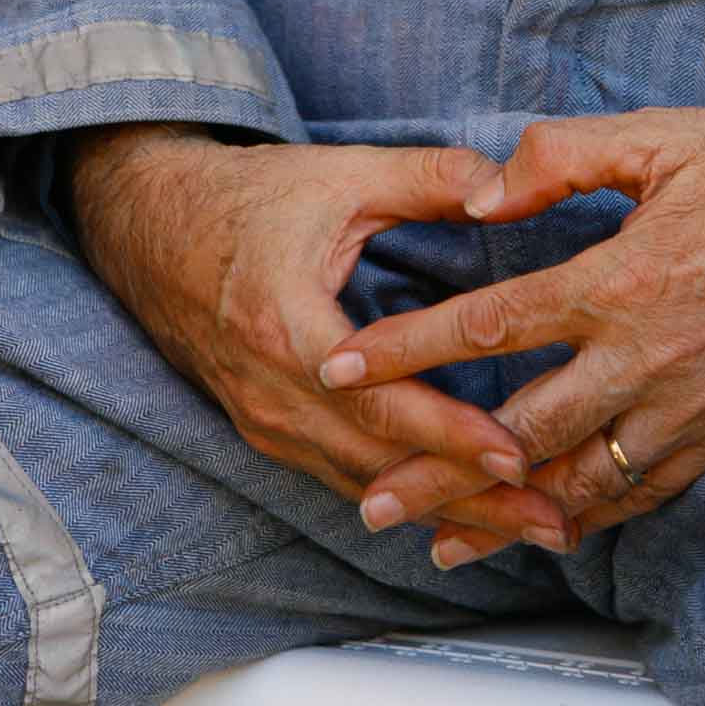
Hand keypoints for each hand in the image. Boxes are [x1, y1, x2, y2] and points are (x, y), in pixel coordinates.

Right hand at [65, 122, 575, 549]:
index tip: (520, 457)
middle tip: (558, 523)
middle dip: (473, 499)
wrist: (147, 228)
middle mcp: (271, 393)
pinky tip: (468, 515)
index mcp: (286, 329)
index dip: (450, 435)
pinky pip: (346, 480)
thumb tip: (509, 187)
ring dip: (451, 512)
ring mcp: (265, 422)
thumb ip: (430, 177)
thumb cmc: (249, 199)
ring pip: (368, 486)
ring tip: (533, 531)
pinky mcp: (269, 432)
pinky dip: (410, 501)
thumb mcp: (340, 174)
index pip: (378, 403)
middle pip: (382, 466)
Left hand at [316, 107, 704, 566]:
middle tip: (366, 500)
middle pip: (518, 433)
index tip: (337, 369)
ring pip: (579, 483)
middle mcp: (650, 357)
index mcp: (623, 277)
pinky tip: (542, 534)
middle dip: (434, 470)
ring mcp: (692, 406)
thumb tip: (478, 198)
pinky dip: (586, 519)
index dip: (405, 351)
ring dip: (501, 517)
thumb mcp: (663, 137)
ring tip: (435, 541)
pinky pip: (646, 494)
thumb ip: (560, 159)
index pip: (488, 326)